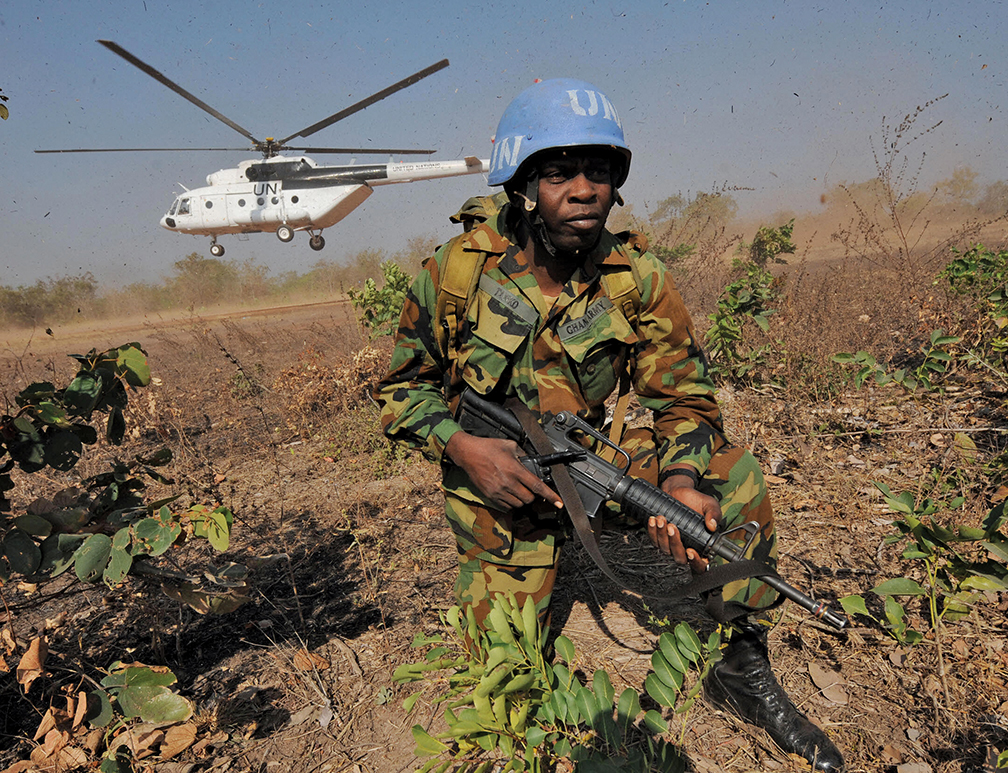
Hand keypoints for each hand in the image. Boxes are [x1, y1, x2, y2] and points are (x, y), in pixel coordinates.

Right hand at [445, 431, 562, 510]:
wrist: (468, 453)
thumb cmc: (488, 447)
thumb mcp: (510, 445)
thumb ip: (523, 454)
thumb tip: (532, 462)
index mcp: (515, 469)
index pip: (537, 486)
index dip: (551, 496)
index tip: (559, 503)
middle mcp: (508, 483)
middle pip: (529, 499)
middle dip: (533, 495)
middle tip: (530, 488)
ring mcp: (498, 491)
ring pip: (518, 504)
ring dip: (522, 499)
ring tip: (519, 490)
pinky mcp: (490, 496)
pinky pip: (506, 506)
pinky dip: (511, 502)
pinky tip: (509, 493)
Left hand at [647, 473, 721, 572]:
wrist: (679, 491)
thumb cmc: (697, 501)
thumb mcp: (710, 505)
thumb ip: (714, 514)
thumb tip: (712, 526)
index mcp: (702, 546)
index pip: (700, 565)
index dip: (695, 563)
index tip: (690, 551)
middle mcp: (686, 548)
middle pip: (680, 559)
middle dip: (675, 544)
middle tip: (672, 527)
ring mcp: (672, 544)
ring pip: (665, 549)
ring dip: (662, 535)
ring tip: (662, 519)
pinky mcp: (659, 537)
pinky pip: (654, 540)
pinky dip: (652, 531)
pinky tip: (653, 520)